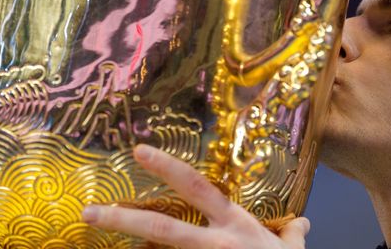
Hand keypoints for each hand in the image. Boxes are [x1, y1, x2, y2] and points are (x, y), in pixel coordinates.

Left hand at [82, 144, 309, 248]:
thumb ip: (292, 236)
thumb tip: (302, 225)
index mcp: (234, 224)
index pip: (196, 186)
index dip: (167, 166)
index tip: (138, 151)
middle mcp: (215, 243)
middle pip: (161, 226)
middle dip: (121, 217)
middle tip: (88, 211)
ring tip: (102, 232)